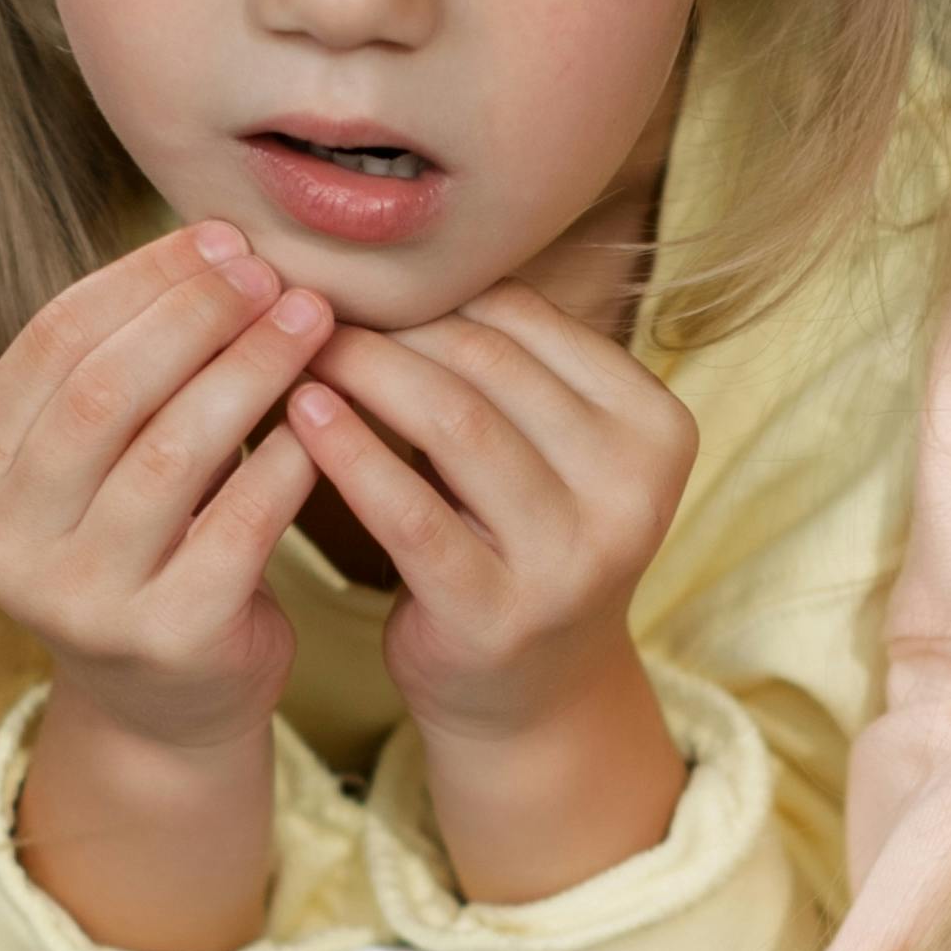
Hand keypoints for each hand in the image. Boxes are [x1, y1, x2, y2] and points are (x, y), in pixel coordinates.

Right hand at [0, 225, 330, 754]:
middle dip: (197, 316)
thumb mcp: (104, 461)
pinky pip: (238, 525)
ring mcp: (83, 599)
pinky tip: (326, 412)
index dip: (139, 280)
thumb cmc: (147, 546)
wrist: (170, 705)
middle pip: (104, 391)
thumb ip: (128, 369)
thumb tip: (217, 244)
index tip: (220, 240)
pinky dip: (286, 459)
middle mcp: (10, 543)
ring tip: (313, 322)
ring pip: (173, 453)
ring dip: (251, 371)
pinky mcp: (168, 639)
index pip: (50, 343)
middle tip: (272, 274)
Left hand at [292, 288, 699, 897]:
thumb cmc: (519, 539)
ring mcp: (573, 556)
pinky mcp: (499, 611)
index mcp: (657, 427)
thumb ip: (502, 365)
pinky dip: (349, 453)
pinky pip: (410, 513)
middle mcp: (633, 489)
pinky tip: (299, 415)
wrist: (528, 693)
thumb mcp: (546, 448)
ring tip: (293, 346)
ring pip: (453, 422)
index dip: (431, 291)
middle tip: (301, 299)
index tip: (355, 276)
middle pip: (488, 365)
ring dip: (362, 372)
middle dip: (388, 325)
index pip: (527, 321)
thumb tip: (386, 256)